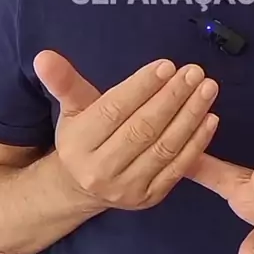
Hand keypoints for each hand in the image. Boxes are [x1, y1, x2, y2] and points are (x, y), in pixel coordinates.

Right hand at [33, 51, 219, 210]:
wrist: (82, 188)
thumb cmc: (82, 137)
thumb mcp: (70, 108)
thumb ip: (63, 82)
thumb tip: (43, 56)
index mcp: (79, 143)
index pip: (114, 111)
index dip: (142, 88)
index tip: (167, 66)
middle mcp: (101, 169)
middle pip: (143, 128)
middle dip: (173, 98)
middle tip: (194, 73)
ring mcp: (128, 188)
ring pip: (165, 147)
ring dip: (190, 116)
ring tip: (207, 89)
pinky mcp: (150, 198)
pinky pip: (178, 168)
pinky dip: (197, 142)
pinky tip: (210, 118)